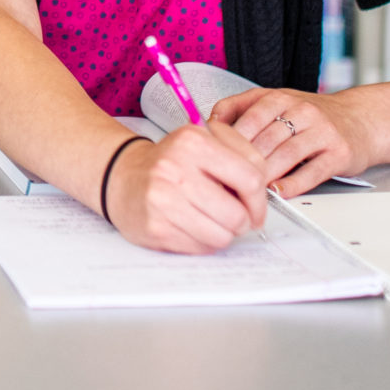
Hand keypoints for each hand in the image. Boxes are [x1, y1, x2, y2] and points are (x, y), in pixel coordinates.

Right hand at [99, 123, 271, 254]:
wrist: (123, 177)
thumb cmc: (171, 162)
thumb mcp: (204, 142)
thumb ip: (240, 157)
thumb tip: (266, 193)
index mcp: (192, 141)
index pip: (251, 177)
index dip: (261, 200)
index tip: (256, 208)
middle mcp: (174, 168)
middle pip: (238, 214)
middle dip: (242, 221)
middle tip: (234, 217)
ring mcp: (162, 200)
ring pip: (222, 235)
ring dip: (224, 233)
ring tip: (210, 220)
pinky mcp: (155, 227)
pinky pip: (201, 248)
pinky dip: (203, 242)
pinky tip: (191, 226)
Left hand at [210, 87, 371, 197]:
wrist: (361, 120)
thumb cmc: (312, 115)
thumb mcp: (277, 101)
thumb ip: (242, 108)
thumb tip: (208, 123)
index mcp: (281, 97)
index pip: (249, 117)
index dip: (230, 140)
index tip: (215, 157)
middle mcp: (302, 110)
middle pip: (266, 139)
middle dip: (244, 162)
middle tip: (228, 180)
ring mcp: (322, 131)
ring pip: (286, 155)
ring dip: (265, 175)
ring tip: (248, 189)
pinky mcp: (339, 153)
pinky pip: (312, 171)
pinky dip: (292, 184)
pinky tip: (278, 192)